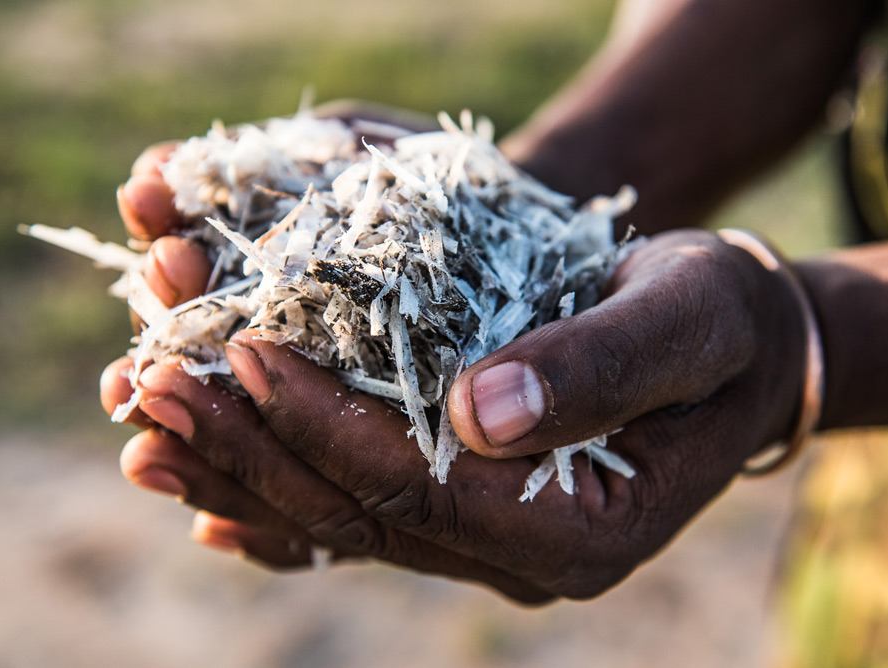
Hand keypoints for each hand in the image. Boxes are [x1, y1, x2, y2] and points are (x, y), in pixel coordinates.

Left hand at [107, 199, 808, 600]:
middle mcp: (529, 558)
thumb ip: (603, 368)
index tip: (249, 353)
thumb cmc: (723, 323)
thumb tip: (479, 408)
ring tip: (149, 418)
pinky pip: (357, 515)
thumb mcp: (691, 318)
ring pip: (345, 521)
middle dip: (255, 448)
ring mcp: (492, 545)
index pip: (428, 488)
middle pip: (366, 514)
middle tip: (155, 379)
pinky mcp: (468, 513)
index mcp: (585, 528)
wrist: (738, 350)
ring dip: (241, 469)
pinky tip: (202, 481)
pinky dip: (276, 488)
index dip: (331, 423)